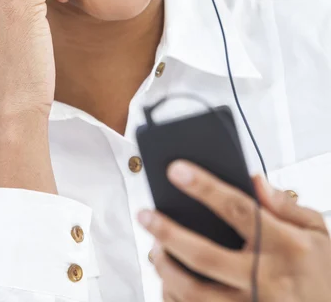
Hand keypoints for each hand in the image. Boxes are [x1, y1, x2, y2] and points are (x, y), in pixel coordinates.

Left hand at [138, 162, 330, 300]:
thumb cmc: (325, 271)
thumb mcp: (318, 232)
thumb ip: (284, 205)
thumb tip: (253, 178)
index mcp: (285, 246)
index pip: (238, 209)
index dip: (204, 187)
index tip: (176, 169)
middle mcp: (267, 279)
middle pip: (206, 256)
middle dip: (169, 233)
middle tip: (145, 215)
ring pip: (196, 293)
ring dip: (167, 269)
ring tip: (154, 249)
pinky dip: (175, 299)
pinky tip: (167, 282)